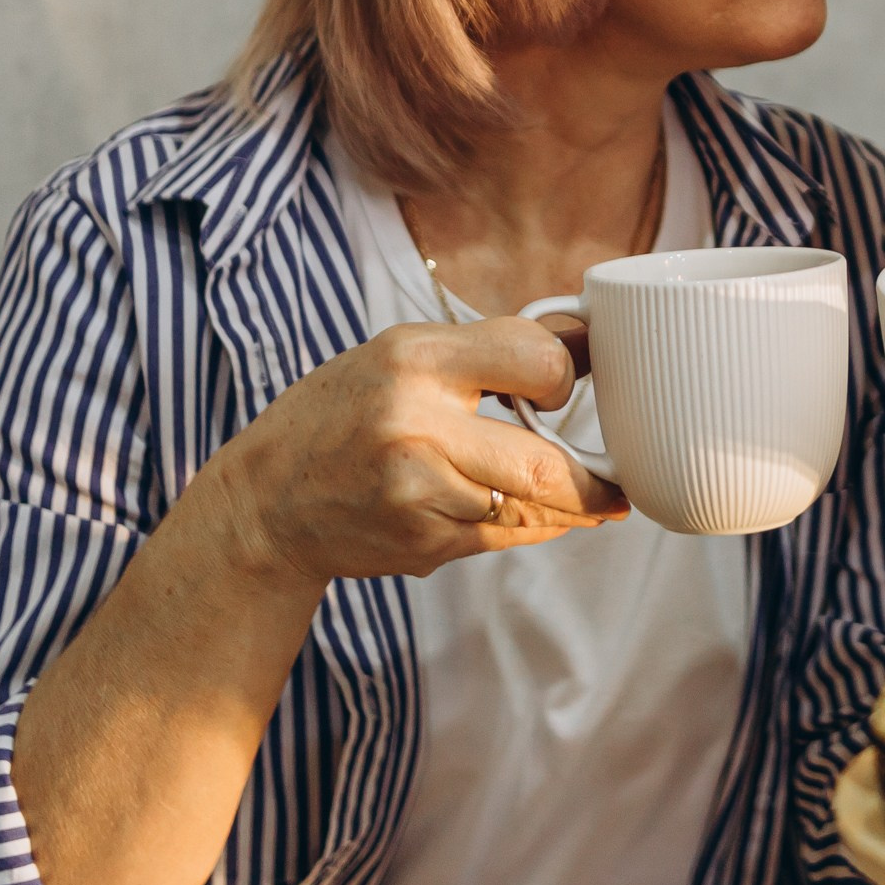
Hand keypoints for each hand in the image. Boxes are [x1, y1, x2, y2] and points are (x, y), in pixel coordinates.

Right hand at [204, 318, 628, 587]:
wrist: (266, 503)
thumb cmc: (343, 414)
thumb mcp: (404, 355)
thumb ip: (492, 349)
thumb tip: (588, 340)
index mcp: (415, 360)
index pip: (535, 359)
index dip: (561, 372)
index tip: (560, 383)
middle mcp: (416, 428)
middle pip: (545, 463)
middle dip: (593, 477)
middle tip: (617, 477)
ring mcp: (418, 494)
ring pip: (532, 507)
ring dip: (573, 506)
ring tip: (596, 500)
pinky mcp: (422, 544)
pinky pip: (506, 537)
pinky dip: (536, 525)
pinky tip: (545, 515)